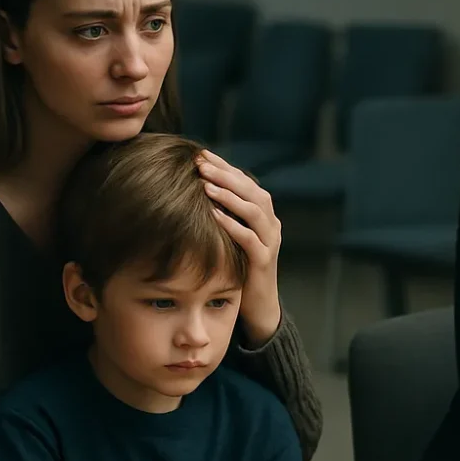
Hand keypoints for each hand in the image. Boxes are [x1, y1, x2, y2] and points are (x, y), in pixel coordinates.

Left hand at [197, 150, 282, 346]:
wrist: (258, 306)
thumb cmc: (237, 268)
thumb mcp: (229, 237)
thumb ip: (220, 215)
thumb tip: (188, 191)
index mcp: (263, 215)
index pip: (246, 182)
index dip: (225, 167)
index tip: (201, 154)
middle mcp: (270, 225)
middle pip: (253, 191)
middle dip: (227, 175)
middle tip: (201, 163)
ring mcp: (270, 242)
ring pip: (256, 211)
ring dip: (231, 196)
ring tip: (206, 185)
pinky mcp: (264, 262)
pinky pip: (251, 239)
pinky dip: (233, 225)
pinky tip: (214, 215)